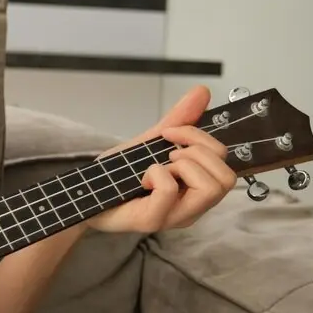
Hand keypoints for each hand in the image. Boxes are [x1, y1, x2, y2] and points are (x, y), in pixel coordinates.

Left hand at [88, 85, 236, 233]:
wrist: (86, 194)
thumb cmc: (120, 173)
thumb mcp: (150, 143)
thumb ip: (178, 121)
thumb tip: (202, 91)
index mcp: (196, 189)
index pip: (224, 162)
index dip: (201, 137)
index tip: (170, 132)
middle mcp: (193, 207)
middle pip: (226, 179)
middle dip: (198, 151)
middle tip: (168, 153)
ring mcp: (175, 217)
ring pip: (210, 188)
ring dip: (184, 164)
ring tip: (160, 165)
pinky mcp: (152, 220)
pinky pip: (169, 189)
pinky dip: (157, 173)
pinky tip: (144, 177)